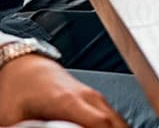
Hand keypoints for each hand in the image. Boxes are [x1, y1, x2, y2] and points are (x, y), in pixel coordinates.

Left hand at [0, 54, 126, 126]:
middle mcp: (86, 96)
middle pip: (115, 121)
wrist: (24, 66)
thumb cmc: (17, 88)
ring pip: (117, 118)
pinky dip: (114, 126)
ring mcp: (93, 95)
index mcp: (67, 100)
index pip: (100, 123)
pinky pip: (112, 115)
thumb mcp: (12, 116)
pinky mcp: (94, 98)